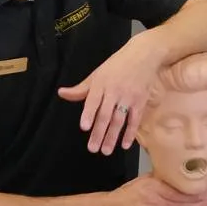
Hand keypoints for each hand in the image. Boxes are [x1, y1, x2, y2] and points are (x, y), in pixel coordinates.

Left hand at [58, 37, 165, 152]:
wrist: (144, 55)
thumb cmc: (117, 64)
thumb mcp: (97, 73)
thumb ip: (81, 88)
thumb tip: (62, 93)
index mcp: (101, 83)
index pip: (93, 101)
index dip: (89, 114)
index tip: (85, 127)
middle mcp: (115, 91)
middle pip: (106, 115)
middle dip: (99, 133)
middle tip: (93, 149)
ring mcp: (129, 97)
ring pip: (119, 120)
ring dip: (112, 137)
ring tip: (105, 151)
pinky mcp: (141, 101)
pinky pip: (135, 120)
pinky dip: (130, 133)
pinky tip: (125, 144)